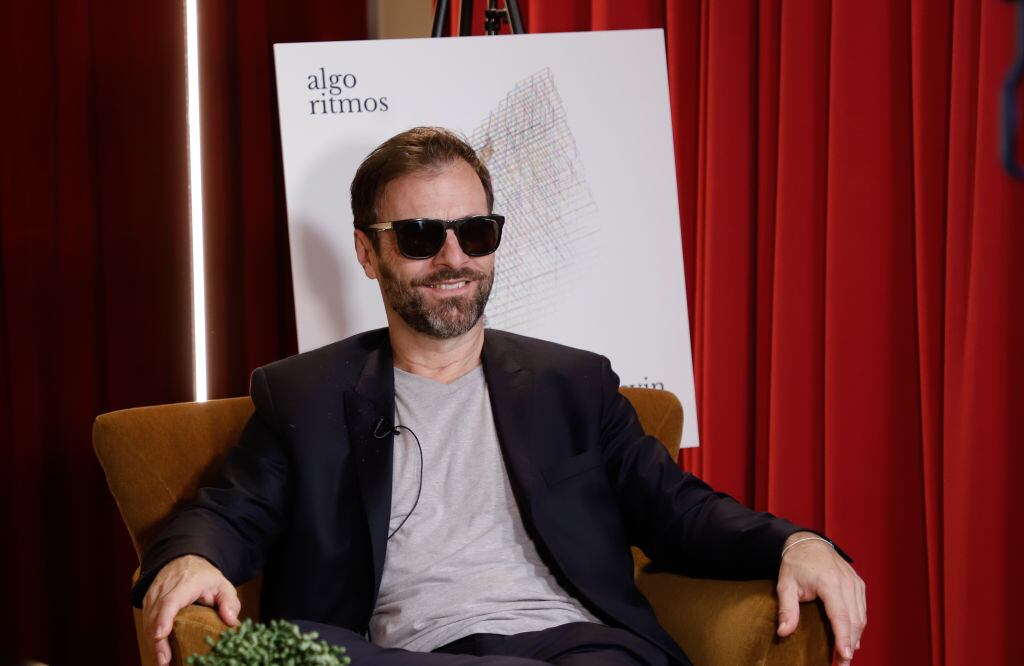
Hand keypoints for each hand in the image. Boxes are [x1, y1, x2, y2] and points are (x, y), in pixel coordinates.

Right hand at [142, 554, 240, 665]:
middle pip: (156, 616)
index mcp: (185, 583)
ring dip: (153, 643)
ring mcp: (153, 595)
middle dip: (158, 641)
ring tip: (164, 662)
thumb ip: (229, 602)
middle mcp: (165, 588)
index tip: (161, 635)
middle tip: (164, 661)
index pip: (170, 601)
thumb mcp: (222, 585)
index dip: (164, 618)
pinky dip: (151, 639)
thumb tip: (232, 621)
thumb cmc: (205, 577)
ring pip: (148, 621)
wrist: (184, 561)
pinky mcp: (148, 603)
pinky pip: (146, 623)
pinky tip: (160, 653)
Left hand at [776, 532, 865, 665]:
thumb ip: (786, 609)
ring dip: (855, 637)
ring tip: (846, 655)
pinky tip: (852, 639)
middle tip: (843, 664)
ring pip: (861, 617)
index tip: (845, 657)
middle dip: (850, 644)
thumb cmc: (795, 564)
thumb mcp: (785, 585)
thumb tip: (783, 632)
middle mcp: (847, 582)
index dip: (843, 638)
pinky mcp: (858, 584)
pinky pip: (862, 609)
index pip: (840, 616)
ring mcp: (855, 583)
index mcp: (830, 582)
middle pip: (854, 620)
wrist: (807, 543)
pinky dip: (858, 625)